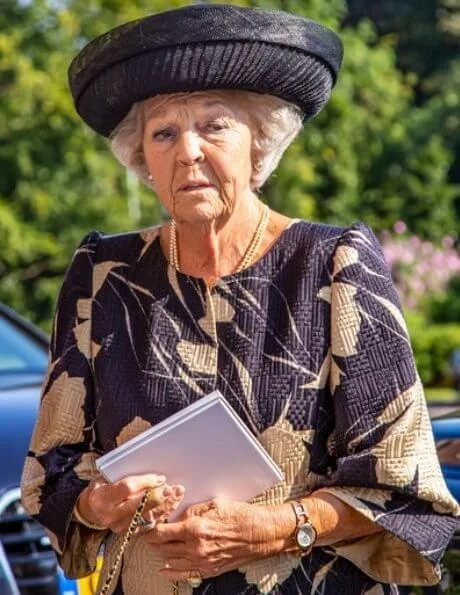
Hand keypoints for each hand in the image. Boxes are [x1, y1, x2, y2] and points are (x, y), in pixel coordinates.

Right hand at [76, 473, 184, 533]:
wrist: (92, 509)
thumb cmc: (102, 487)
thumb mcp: (106, 476)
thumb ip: (125, 474)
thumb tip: (151, 474)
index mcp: (102, 498)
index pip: (127, 488)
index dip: (146, 482)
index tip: (160, 477)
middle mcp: (110, 516)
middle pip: (139, 506)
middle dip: (158, 497)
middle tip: (172, 489)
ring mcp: (120, 527)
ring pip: (147, 517)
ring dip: (165, 506)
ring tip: (177, 494)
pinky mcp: (129, 533)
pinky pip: (150, 525)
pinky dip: (162, 514)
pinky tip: (172, 505)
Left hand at [145, 498, 290, 579]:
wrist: (261, 534)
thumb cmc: (241, 516)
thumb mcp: (214, 504)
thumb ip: (193, 510)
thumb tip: (179, 514)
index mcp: (195, 528)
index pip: (162, 532)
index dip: (151, 529)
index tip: (146, 525)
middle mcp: (196, 548)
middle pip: (164, 547)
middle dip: (154, 540)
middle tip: (148, 534)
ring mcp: (202, 561)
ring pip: (171, 560)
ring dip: (162, 553)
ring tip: (156, 546)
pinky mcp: (209, 570)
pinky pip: (185, 574)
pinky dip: (172, 571)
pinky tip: (164, 569)